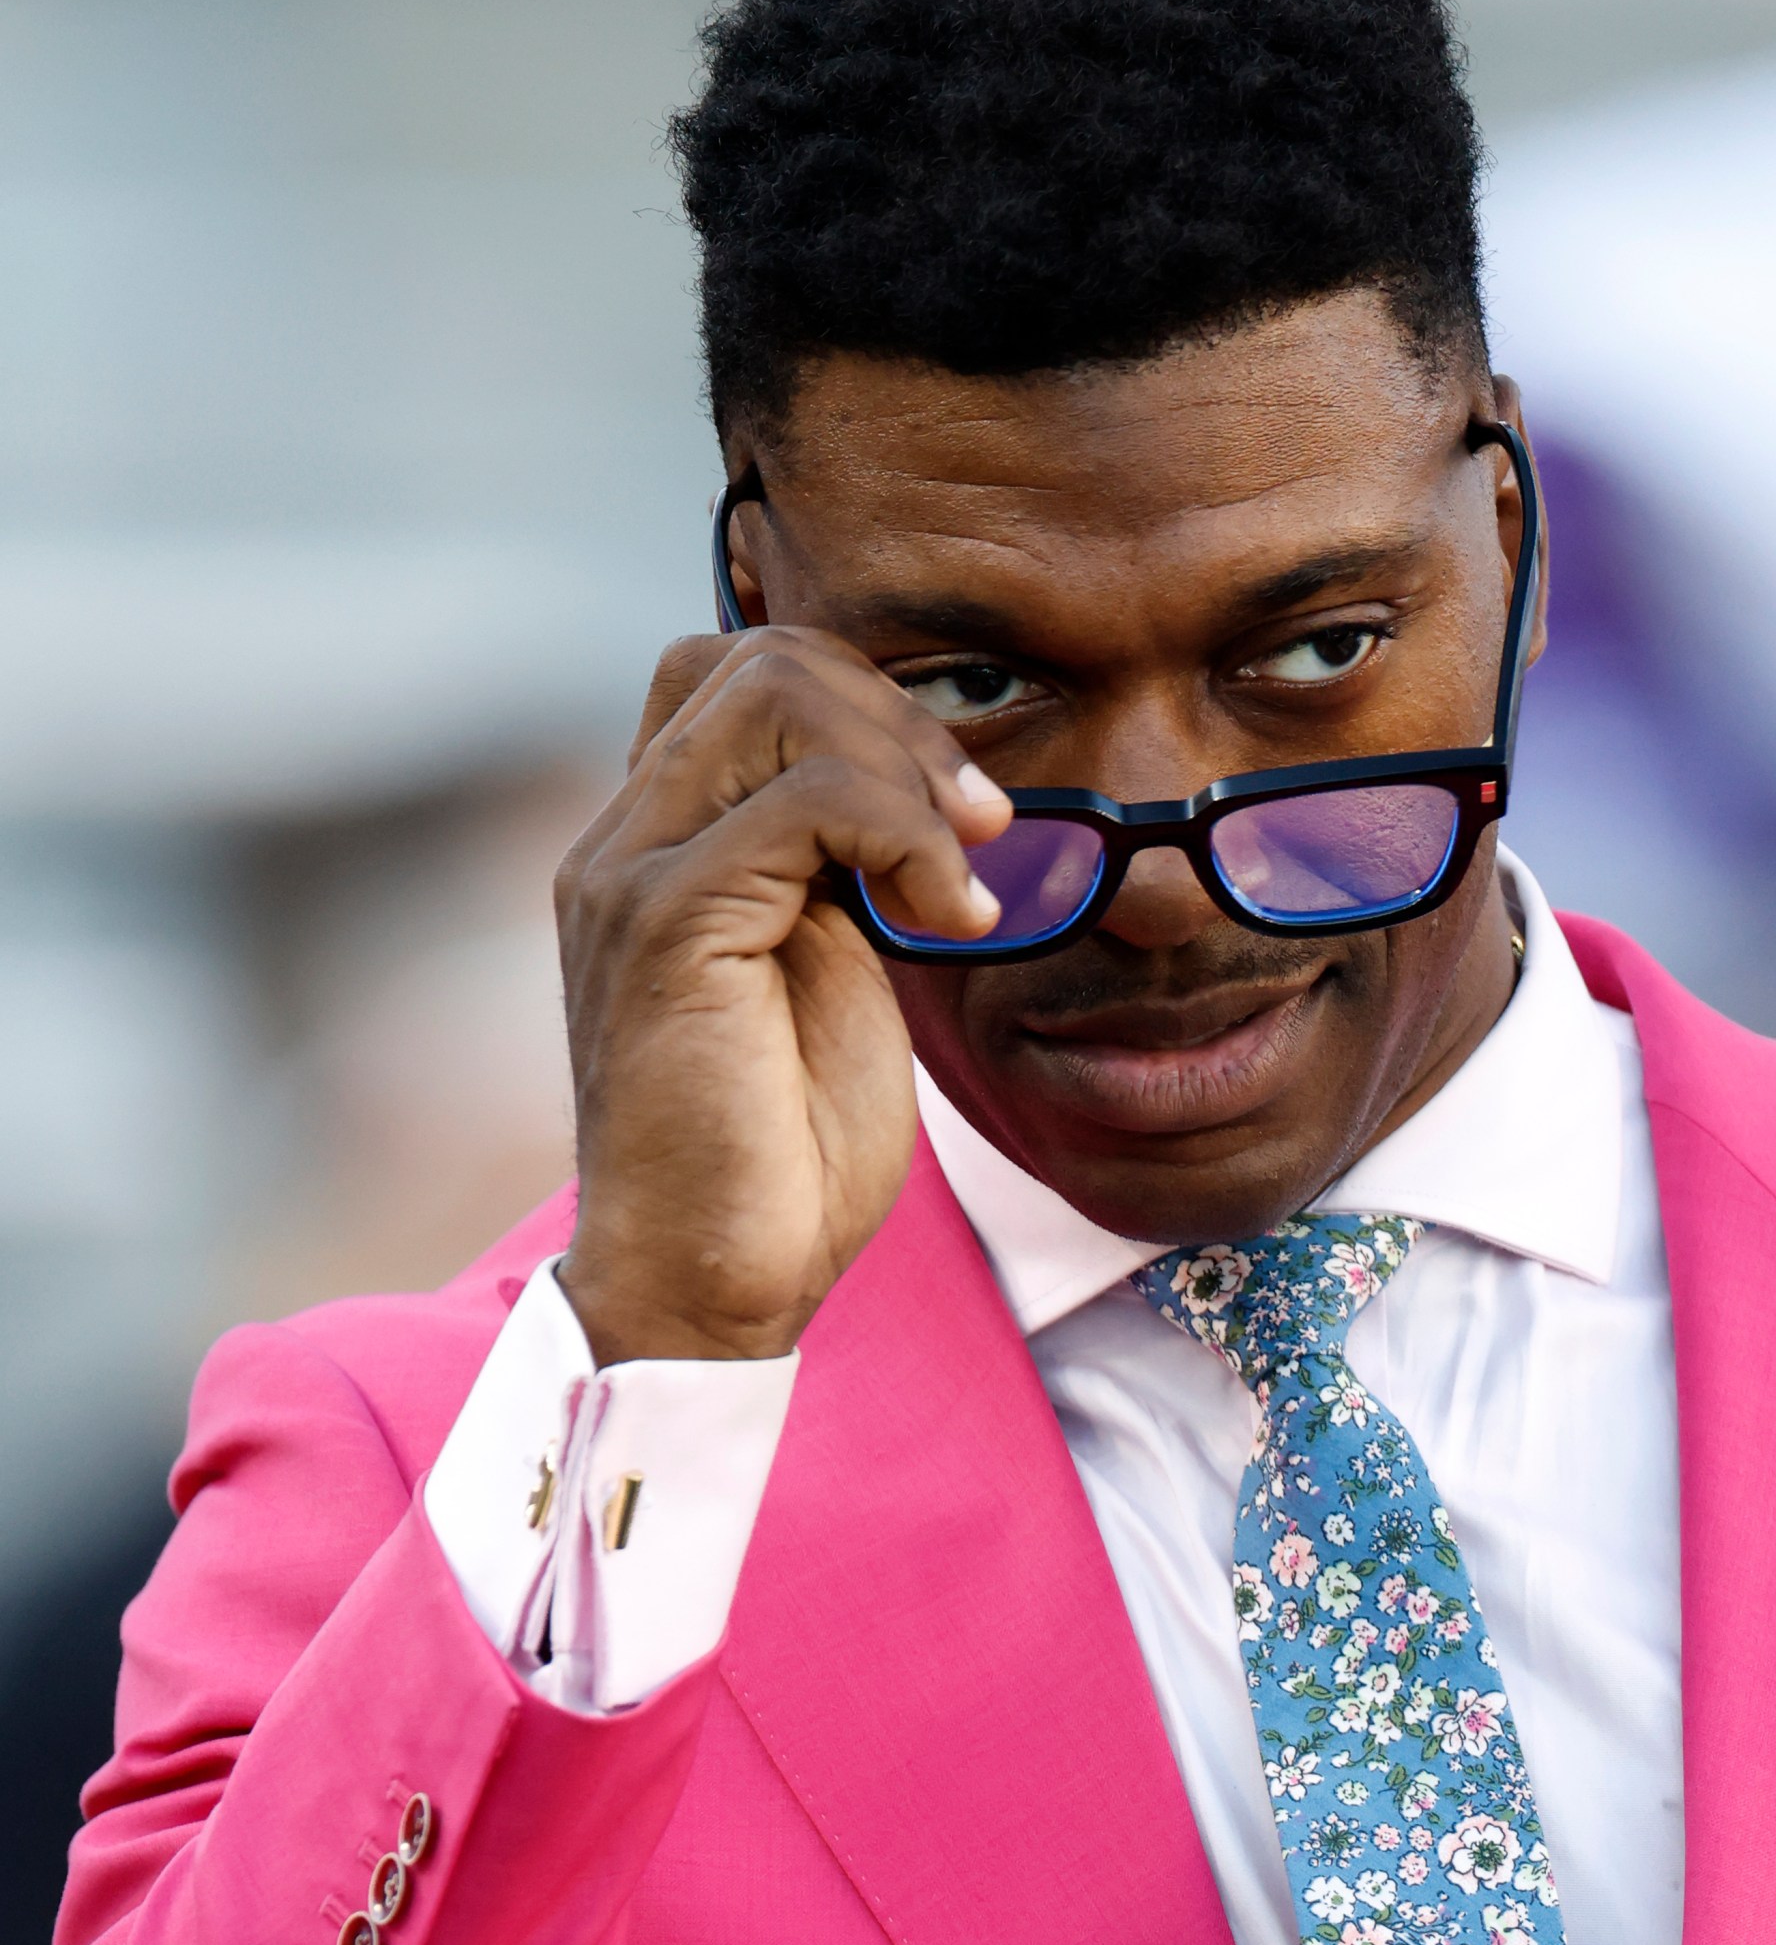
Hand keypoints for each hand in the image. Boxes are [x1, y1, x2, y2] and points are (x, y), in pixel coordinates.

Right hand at [553, 626, 1009, 1362]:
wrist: (714, 1285)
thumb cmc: (782, 1155)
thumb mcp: (829, 974)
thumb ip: (837, 873)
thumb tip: (909, 796)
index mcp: (655, 847)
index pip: (740, 674)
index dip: (864, 706)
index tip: (958, 811)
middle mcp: (622, 842)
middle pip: (763, 660)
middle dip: (901, 721)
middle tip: (984, 828)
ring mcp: (631, 874)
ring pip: (779, 699)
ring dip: (909, 770)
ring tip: (965, 875)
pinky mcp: (667, 923)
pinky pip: (805, 800)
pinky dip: (906, 837)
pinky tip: (948, 917)